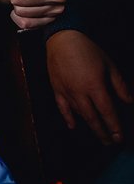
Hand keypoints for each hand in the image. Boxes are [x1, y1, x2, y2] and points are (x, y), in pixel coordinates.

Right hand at [47, 30, 131, 144]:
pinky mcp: (56, 89)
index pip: (107, 111)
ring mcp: (66, 91)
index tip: (119, 137)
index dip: (114, 126)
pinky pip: (62, 108)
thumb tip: (128, 101)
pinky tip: (73, 126)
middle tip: (110, 143)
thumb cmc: (88, 50)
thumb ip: (119, 85)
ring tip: (98, 134)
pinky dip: (68, 118)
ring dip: (89, 126)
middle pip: (92, 118)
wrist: (62, 40)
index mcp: (95, 85)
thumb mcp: (109, 65)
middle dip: (102, 132)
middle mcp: (79, 92)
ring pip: (79, 114)